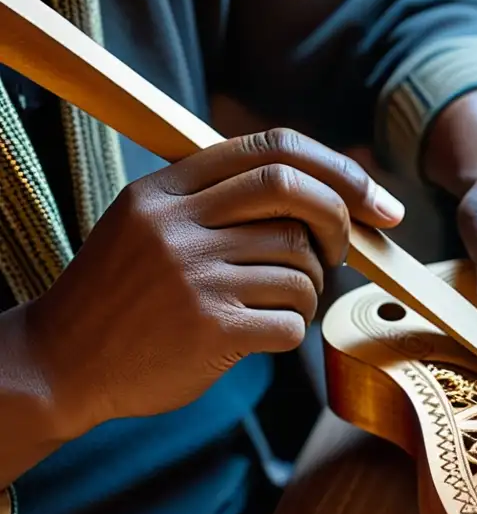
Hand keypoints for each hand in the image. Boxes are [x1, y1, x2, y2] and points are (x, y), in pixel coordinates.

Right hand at [28, 128, 403, 435]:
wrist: (62, 363)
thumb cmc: (124, 295)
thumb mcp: (149, 225)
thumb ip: (218, 200)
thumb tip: (325, 193)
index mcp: (166, 190)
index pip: (270, 149)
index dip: (337, 169)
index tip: (376, 199)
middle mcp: (178, 224)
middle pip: (295, 194)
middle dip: (339, 222)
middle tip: (343, 252)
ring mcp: (194, 276)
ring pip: (301, 265)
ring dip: (310, 289)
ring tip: (280, 302)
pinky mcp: (210, 327)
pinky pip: (292, 319)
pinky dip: (294, 328)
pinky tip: (264, 333)